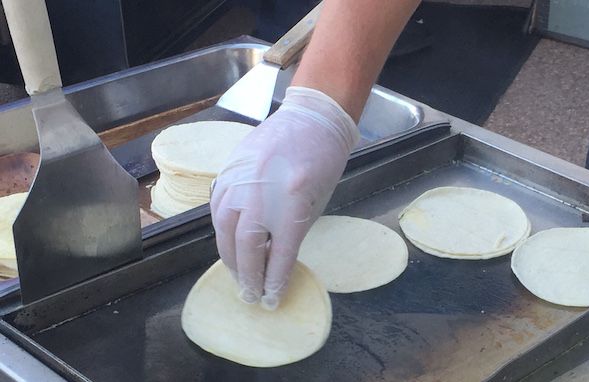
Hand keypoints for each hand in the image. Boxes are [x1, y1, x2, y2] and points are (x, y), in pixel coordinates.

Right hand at [210, 87, 357, 309]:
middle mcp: (260, 193)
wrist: (311, 120)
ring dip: (229, 258)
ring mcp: (240, 180)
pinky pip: (217, 208)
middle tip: (251, 295)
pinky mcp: (228, 171)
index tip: (270, 300)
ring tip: (238, 275)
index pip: (278, 254)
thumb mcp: (316, 203)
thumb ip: (292, 232)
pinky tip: (229, 244)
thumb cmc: (323, 163)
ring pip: (224, 229)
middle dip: (248, 276)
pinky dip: (221, 230)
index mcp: (291, 202)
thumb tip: (270, 261)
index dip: (273, 281)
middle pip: (246, 247)